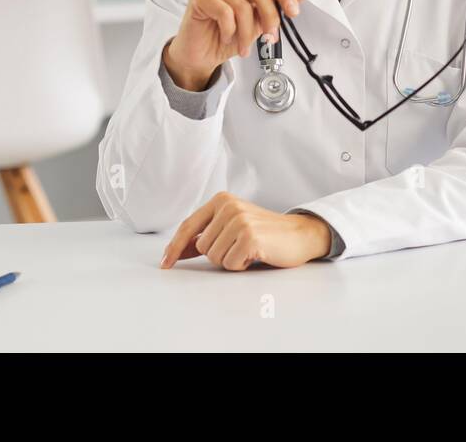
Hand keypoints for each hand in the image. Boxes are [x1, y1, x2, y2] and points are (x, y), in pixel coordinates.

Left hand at [160, 192, 332, 270]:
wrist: (299, 234)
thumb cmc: (264, 233)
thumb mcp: (232, 227)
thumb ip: (206, 235)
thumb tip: (178, 249)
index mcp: (221, 200)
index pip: (188, 226)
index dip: (175, 247)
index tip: (166, 263)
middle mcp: (229, 207)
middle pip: (202, 247)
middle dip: (218, 254)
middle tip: (240, 246)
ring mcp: (240, 221)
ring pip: (214, 257)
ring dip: (230, 260)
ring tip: (248, 249)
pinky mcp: (250, 237)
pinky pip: (230, 264)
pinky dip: (241, 265)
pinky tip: (255, 255)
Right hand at [163, 0, 315, 89]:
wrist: (202, 55)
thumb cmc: (229, 35)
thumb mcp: (261, 22)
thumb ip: (281, 4)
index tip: (294, 12)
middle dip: (269, 17)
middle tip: (270, 37)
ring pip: (242, 6)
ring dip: (247, 33)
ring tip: (245, 46)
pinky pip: (224, 13)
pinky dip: (229, 31)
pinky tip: (226, 37)